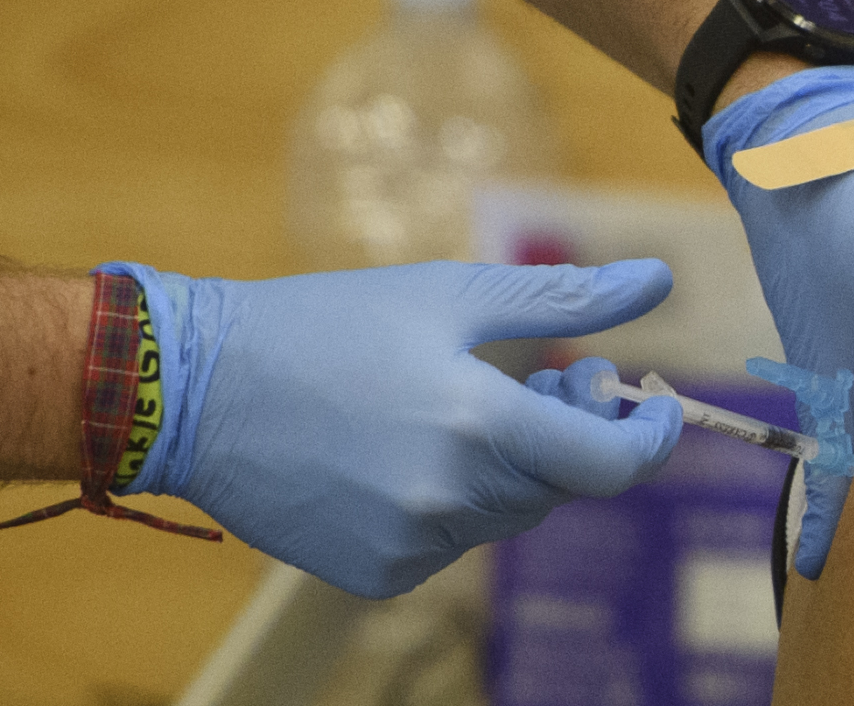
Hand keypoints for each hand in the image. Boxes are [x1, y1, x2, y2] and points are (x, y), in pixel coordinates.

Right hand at [114, 257, 684, 598]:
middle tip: (539, 378)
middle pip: (555, 486)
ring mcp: (411, 546)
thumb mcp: (443, 293)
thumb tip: (660, 279)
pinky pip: (444, 544)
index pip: (611, 465)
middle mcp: (451, 499)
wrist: (193, 386)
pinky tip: (393, 450)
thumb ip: (560, 300)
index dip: (650, 438)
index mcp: (478, 424)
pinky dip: (443, 502)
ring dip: (501, 467)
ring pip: (498, 516)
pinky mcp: (375, 574)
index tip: (653, 404)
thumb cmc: (320, 323)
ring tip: (450, 404)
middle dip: (562, 433)